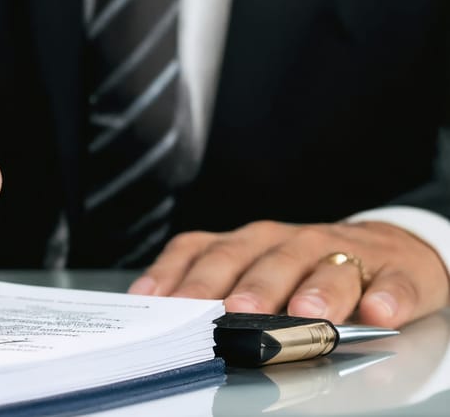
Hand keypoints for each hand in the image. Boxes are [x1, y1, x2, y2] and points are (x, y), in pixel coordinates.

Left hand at [128, 220, 449, 327]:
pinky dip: (386, 298)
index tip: (161, 300)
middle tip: (236, 311)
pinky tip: (377, 313)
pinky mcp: (394, 272)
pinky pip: (391, 283)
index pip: (206, 250)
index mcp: (248, 243)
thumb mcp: (252, 272)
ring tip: (307, 312)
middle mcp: (290, 241)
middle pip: (265, 260)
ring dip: (317, 289)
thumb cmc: (302, 269)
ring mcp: (344, 253)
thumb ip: (213, 289)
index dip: (182, 274)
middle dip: (249, 285)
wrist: (386, 253)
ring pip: (327, 266)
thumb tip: (160, 312)